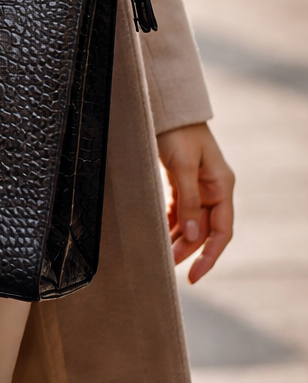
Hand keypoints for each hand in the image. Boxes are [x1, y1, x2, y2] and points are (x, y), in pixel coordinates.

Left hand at [157, 122, 234, 283]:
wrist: (166, 107)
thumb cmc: (178, 133)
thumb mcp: (182, 167)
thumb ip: (188, 202)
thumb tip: (192, 235)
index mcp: (221, 186)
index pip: (222, 231)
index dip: (210, 256)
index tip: (194, 275)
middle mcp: (213, 189)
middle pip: (204, 229)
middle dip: (188, 249)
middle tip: (167, 265)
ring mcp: (199, 186)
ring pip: (190, 222)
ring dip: (177, 238)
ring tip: (161, 254)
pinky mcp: (183, 181)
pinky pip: (180, 210)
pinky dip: (170, 223)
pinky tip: (160, 235)